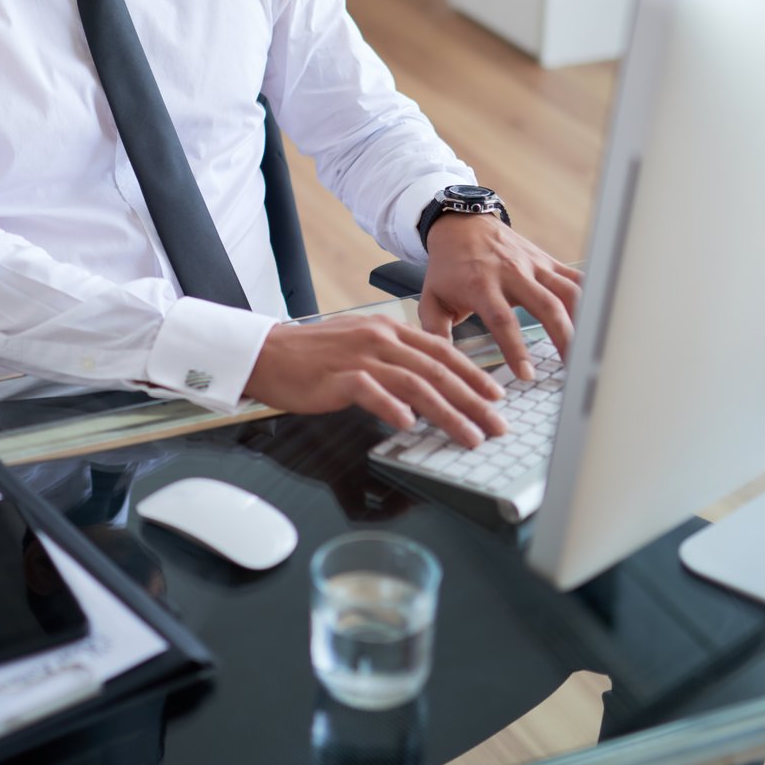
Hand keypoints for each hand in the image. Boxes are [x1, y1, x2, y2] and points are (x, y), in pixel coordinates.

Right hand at [243, 314, 508, 447]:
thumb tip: (427, 385)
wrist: (267, 353)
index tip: (496, 395)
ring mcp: (359, 356)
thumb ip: (393, 358)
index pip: (442, 351)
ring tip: (469, 435)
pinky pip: (371, 392)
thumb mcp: (360, 344)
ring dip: (447, 413)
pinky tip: (408, 425)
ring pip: (415, 384)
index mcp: (388, 329)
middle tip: (496, 424)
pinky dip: (392, 408)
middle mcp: (379, 339)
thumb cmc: (313, 354)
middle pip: (437, 370)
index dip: (473, 374)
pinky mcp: (337, 376)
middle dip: (473, 400)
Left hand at [418, 213, 582, 380]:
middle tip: (574, 369)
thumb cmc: (447, 267)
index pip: (502, 320)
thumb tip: (443, 364)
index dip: (516, 348)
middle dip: (563, 338)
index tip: (527, 375)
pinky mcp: (548, 261)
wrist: (462, 224)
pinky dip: (592, 296)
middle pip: (547, 306)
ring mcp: (534, 265)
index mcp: (481, 285)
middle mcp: (512, 273)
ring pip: (568, 293)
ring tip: (591, 350)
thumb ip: (435, 331)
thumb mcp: (432, 297)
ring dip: (583, 321)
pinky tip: (601, 319)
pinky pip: (575, 279)